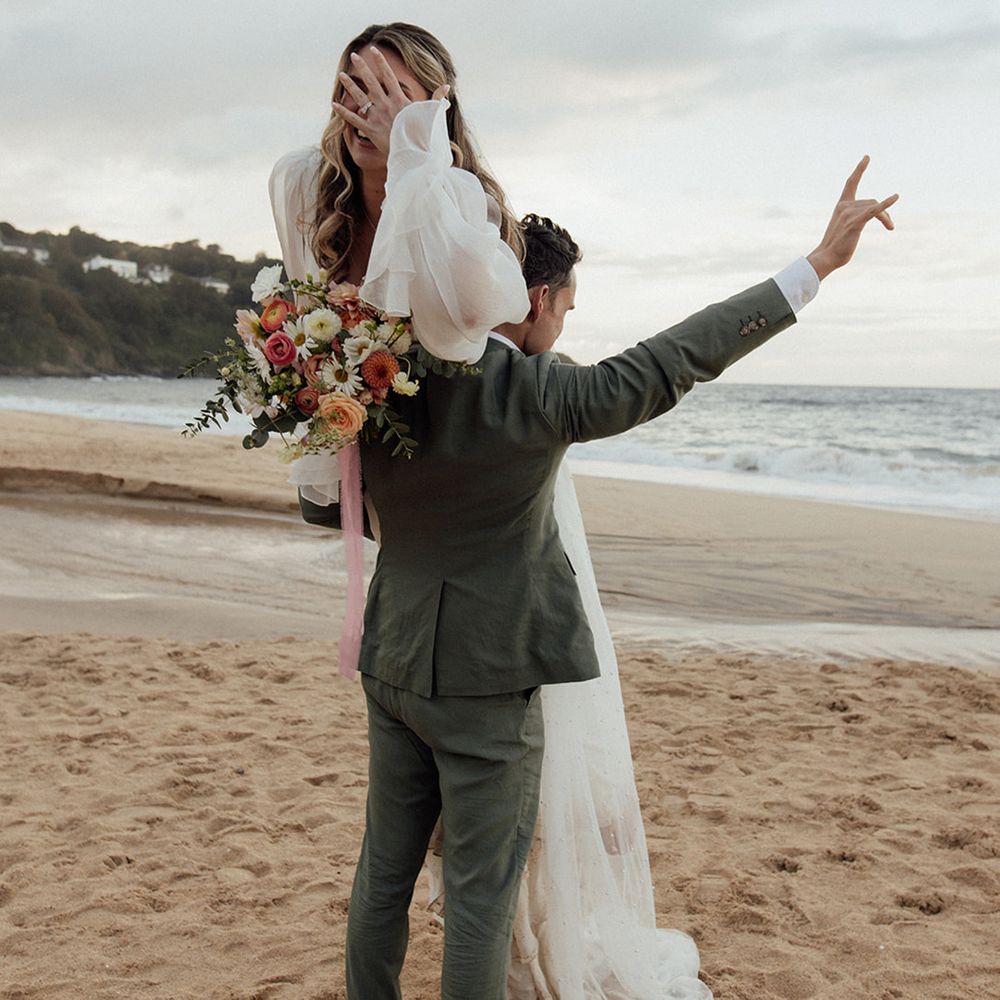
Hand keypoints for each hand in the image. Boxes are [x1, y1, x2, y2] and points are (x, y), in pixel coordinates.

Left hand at [332, 45, 448, 154]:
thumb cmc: (423, 135)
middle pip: (371, 82)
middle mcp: (386, 105)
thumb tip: (446, 86)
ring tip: (341, 75)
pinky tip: (334, 104)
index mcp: (399, 99)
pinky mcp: (370, 130)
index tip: (373, 50)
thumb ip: (436, 99)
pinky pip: (354, 120)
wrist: (414, 154)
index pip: (388, 76)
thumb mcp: (430, 115)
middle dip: (362, 68)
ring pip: (360, 98)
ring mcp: (377, 117)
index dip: (380, 62)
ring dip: (350, 86)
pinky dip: (344, 113)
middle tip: (353, 56)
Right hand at [806, 156, 897, 280]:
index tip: (867, 157)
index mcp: (841, 206)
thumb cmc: (836, 247)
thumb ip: (857, 218)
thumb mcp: (846, 228)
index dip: (859, 170)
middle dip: (885, 212)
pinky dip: (886, 203)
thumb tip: (874, 215)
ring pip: (875, 207)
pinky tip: (896, 197)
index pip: (850, 183)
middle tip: (890, 226)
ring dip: (886, 217)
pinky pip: (874, 210)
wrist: (826, 257)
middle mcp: (845, 206)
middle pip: (872, 201)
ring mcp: (849, 214)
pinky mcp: (855, 222)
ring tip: (891, 228)